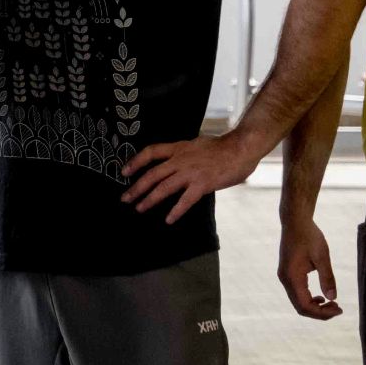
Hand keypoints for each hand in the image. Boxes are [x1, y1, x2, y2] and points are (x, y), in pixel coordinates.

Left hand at [119, 129, 263, 222]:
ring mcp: (191, 172)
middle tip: (125, 198)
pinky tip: (168, 220)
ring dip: (149, 199)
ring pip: (164, 187)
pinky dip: (176, 211)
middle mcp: (181, 159)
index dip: (135, 161)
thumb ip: (184, 153)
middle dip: (137, 187)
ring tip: (140, 208)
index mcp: (179, 148)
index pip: (151, 152)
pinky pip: (185, 200)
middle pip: (152, 174)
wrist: (241, 148)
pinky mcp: (203, 184)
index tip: (124, 172)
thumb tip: (176, 160)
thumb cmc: (222, 147)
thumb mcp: (197, 144)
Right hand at [278, 216, 342, 319]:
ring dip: (315, 307)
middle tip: (338, 309)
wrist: (295, 221)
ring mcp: (285, 277)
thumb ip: (327, 278)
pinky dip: (309, 299)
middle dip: (319, 312)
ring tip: (332, 304)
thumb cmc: (309, 236)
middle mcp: (285, 279)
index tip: (340, 309)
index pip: (305, 305)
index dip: (322, 313)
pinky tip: (321, 297)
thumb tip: (333, 298)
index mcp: (292, 277)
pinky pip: (297, 293)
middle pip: (300, 307)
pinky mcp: (287, 273)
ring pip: (298, 301)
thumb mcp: (322, 256)